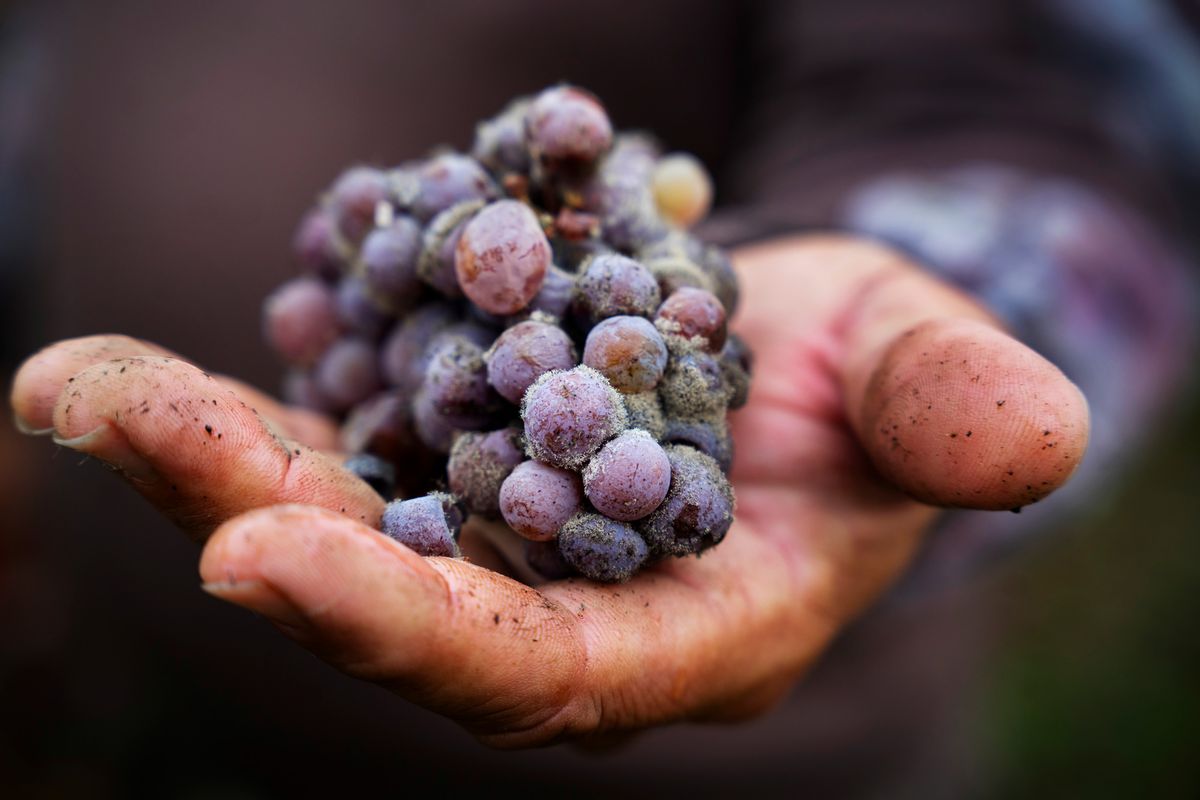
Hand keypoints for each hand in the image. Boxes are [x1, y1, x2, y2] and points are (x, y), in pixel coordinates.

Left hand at [9, 235, 1087, 747]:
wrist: (790, 357)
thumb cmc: (866, 383)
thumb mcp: (923, 374)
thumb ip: (953, 413)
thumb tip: (1038, 438)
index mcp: (674, 634)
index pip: (529, 669)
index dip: (406, 628)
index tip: (268, 559)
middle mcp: (548, 611)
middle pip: (381, 601)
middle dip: (240, 521)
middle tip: (96, 421)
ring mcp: (473, 543)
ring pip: (318, 524)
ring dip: (192, 462)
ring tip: (70, 385)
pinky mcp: (427, 468)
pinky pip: (315, 452)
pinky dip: (222, 415)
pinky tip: (124, 371)